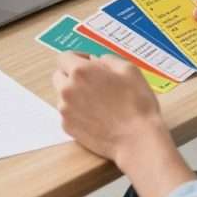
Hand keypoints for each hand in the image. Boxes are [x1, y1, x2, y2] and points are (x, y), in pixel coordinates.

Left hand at [52, 52, 169, 162]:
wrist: (137, 139)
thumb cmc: (136, 104)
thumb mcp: (128, 69)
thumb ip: (107, 59)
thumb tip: (97, 60)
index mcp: (80, 72)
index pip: (63, 57)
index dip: (76, 58)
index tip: (86, 62)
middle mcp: (67, 89)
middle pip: (59, 76)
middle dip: (72, 75)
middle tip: (92, 82)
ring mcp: (65, 110)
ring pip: (63, 95)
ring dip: (74, 94)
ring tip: (97, 102)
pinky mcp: (67, 127)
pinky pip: (67, 113)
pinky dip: (77, 112)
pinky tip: (96, 115)